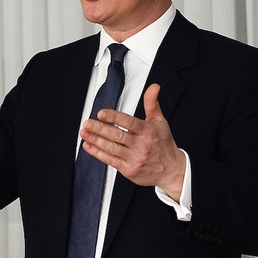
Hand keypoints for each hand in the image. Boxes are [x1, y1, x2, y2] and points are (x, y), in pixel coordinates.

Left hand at [80, 83, 185, 200]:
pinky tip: (89, 146)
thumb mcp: (160, 121)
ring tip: (84, 133)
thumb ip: (152, 103)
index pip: (129, 122)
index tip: (101, 113)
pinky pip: (110, 161)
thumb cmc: (164, 144)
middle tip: (88, 123)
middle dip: (100, 129)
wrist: (172, 170)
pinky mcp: (129, 170)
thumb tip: (153, 87)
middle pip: (117, 135)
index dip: (114, 117)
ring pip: (112, 148)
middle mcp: (141, 145)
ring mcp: (134, 159)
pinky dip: (98, 153)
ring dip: (96, 140)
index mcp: (148, 131)